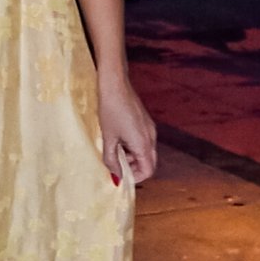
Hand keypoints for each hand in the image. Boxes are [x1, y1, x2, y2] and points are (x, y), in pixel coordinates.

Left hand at [97, 64, 156, 187]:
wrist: (114, 83)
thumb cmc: (110, 109)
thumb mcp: (108, 138)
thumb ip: (111, 160)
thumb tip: (116, 177)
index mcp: (144, 144)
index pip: (148, 170)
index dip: (135, 177)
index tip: (120, 176)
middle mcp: (151, 137)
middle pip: (149, 162)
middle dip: (133, 168)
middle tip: (116, 165)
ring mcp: (149, 128)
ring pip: (145, 151)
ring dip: (132, 156)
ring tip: (113, 150)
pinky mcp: (145, 121)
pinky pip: (143, 140)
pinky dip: (132, 145)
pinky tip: (117, 138)